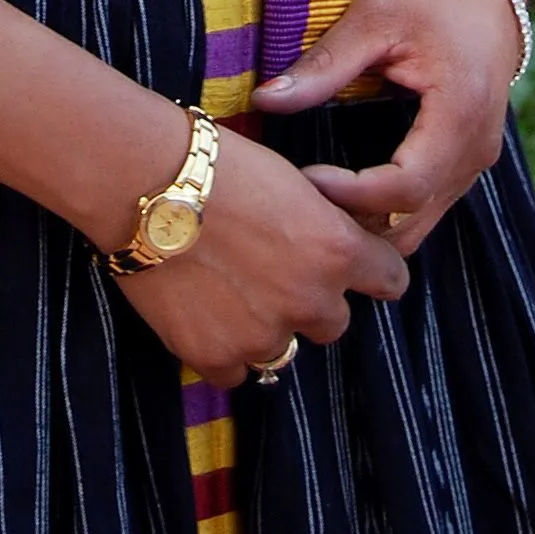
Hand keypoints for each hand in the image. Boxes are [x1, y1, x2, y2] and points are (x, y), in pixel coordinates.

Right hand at [114, 122, 408, 386]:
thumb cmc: (216, 163)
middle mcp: (310, 300)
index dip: (372, 271)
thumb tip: (336, 246)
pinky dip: (223, 347)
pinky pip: (235, 370)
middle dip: (309, 300)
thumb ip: (323, 227)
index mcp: (337, 250)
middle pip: (333, 322)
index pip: (390, 280)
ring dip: (265, 326)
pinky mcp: (215, 356)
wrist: (144, 180)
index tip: (356, 268)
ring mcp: (262, 334)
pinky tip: (201, 309)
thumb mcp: (291, 181)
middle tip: (269, 271)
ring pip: (283, 349)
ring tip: (227, 287)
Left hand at [249, 0, 522, 256]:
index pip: (404, 187)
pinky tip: (346, 186)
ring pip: (420, 223)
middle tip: (301, 195)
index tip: (304, 176)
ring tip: (318, 193)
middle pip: (412, 220)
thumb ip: (324, 65)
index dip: (350, 193)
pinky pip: (427, 206)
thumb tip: (264, 100)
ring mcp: (478, 162)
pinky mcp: (469, 162)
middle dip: (354, 220)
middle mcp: (477, 151)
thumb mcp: (373, 19)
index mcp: (460, 114)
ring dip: (368, 221)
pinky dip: (386, 209)